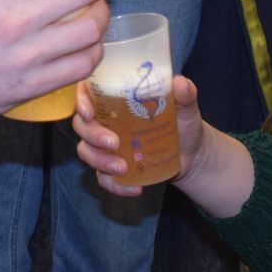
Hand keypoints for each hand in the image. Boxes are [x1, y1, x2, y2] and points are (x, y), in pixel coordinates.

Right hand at [74, 74, 205, 197]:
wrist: (191, 154)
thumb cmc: (182, 122)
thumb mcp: (186, 106)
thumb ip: (184, 93)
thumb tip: (179, 83)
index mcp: (115, 98)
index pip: (86, 93)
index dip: (80, 101)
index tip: (89, 112)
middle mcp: (105, 120)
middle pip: (82, 125)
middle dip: (93, 135)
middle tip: (114, 143)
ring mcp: (106, 146)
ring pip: (87, 152)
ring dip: (101, 161)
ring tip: (124, 168)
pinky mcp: (112, 168)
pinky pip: (103, 178)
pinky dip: (115, 185)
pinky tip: (135, 188)